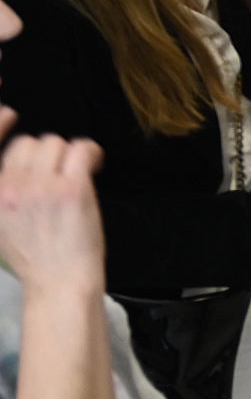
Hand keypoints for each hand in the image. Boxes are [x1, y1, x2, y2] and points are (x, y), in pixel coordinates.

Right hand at [0, 119, 103, 299]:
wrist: (59, 282)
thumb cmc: (36, 257)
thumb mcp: (3, 223)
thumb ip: (5, 192)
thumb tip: (19, 165)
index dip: (2, 126)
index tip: (10, 115)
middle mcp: (9, 186)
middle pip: (30, 143)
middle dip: (48, 154)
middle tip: (61, 172)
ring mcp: (39, 186)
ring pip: (55, 142)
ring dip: (69, 155)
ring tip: (77, 174)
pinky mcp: (71, 188)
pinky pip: (82, 149)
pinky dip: (91, 153)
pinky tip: (93, 167)